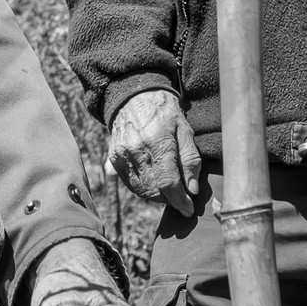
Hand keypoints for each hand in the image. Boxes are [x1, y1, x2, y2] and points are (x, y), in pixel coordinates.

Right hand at [109, 89, 200, 215]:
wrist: (135, 95)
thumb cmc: (165, 112)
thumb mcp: (185, 130)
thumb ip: (190, 160)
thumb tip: (192, 190)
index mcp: (157, 140)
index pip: (168, 182)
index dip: (180, 200)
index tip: (189, 209)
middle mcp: (136, 149)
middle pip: (154, 189)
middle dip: (170, 200)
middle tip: (182, 199)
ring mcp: (122, 154)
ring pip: (141, 190)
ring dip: (158, 196)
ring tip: (170, 191)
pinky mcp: (114, 157)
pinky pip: (130, 183)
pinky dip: (144, 188)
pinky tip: (155, 183)